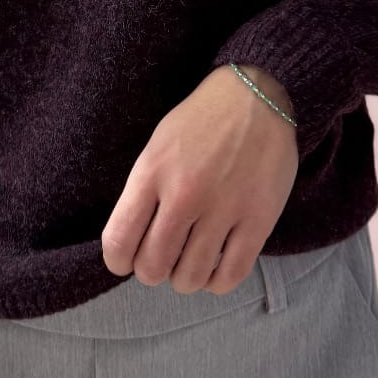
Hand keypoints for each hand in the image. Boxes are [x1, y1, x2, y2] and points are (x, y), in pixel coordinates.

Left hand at [102, 64, 298, 294]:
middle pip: (153, 267)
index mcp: (152, 172)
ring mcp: (224, 208)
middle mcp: (185, 194)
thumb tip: (132, 245)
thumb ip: (143, 193)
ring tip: (188, 265)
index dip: (118, 261)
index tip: (126, 260)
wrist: (256, 95)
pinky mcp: (258, 219)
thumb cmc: (200, 122)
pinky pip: (231, 275)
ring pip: (190, 277)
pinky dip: (217, 282)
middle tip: (162, 261)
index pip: (119, 240)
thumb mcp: (157, 146)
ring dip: (184, 279)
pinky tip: (214, 269)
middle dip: (152, 272)